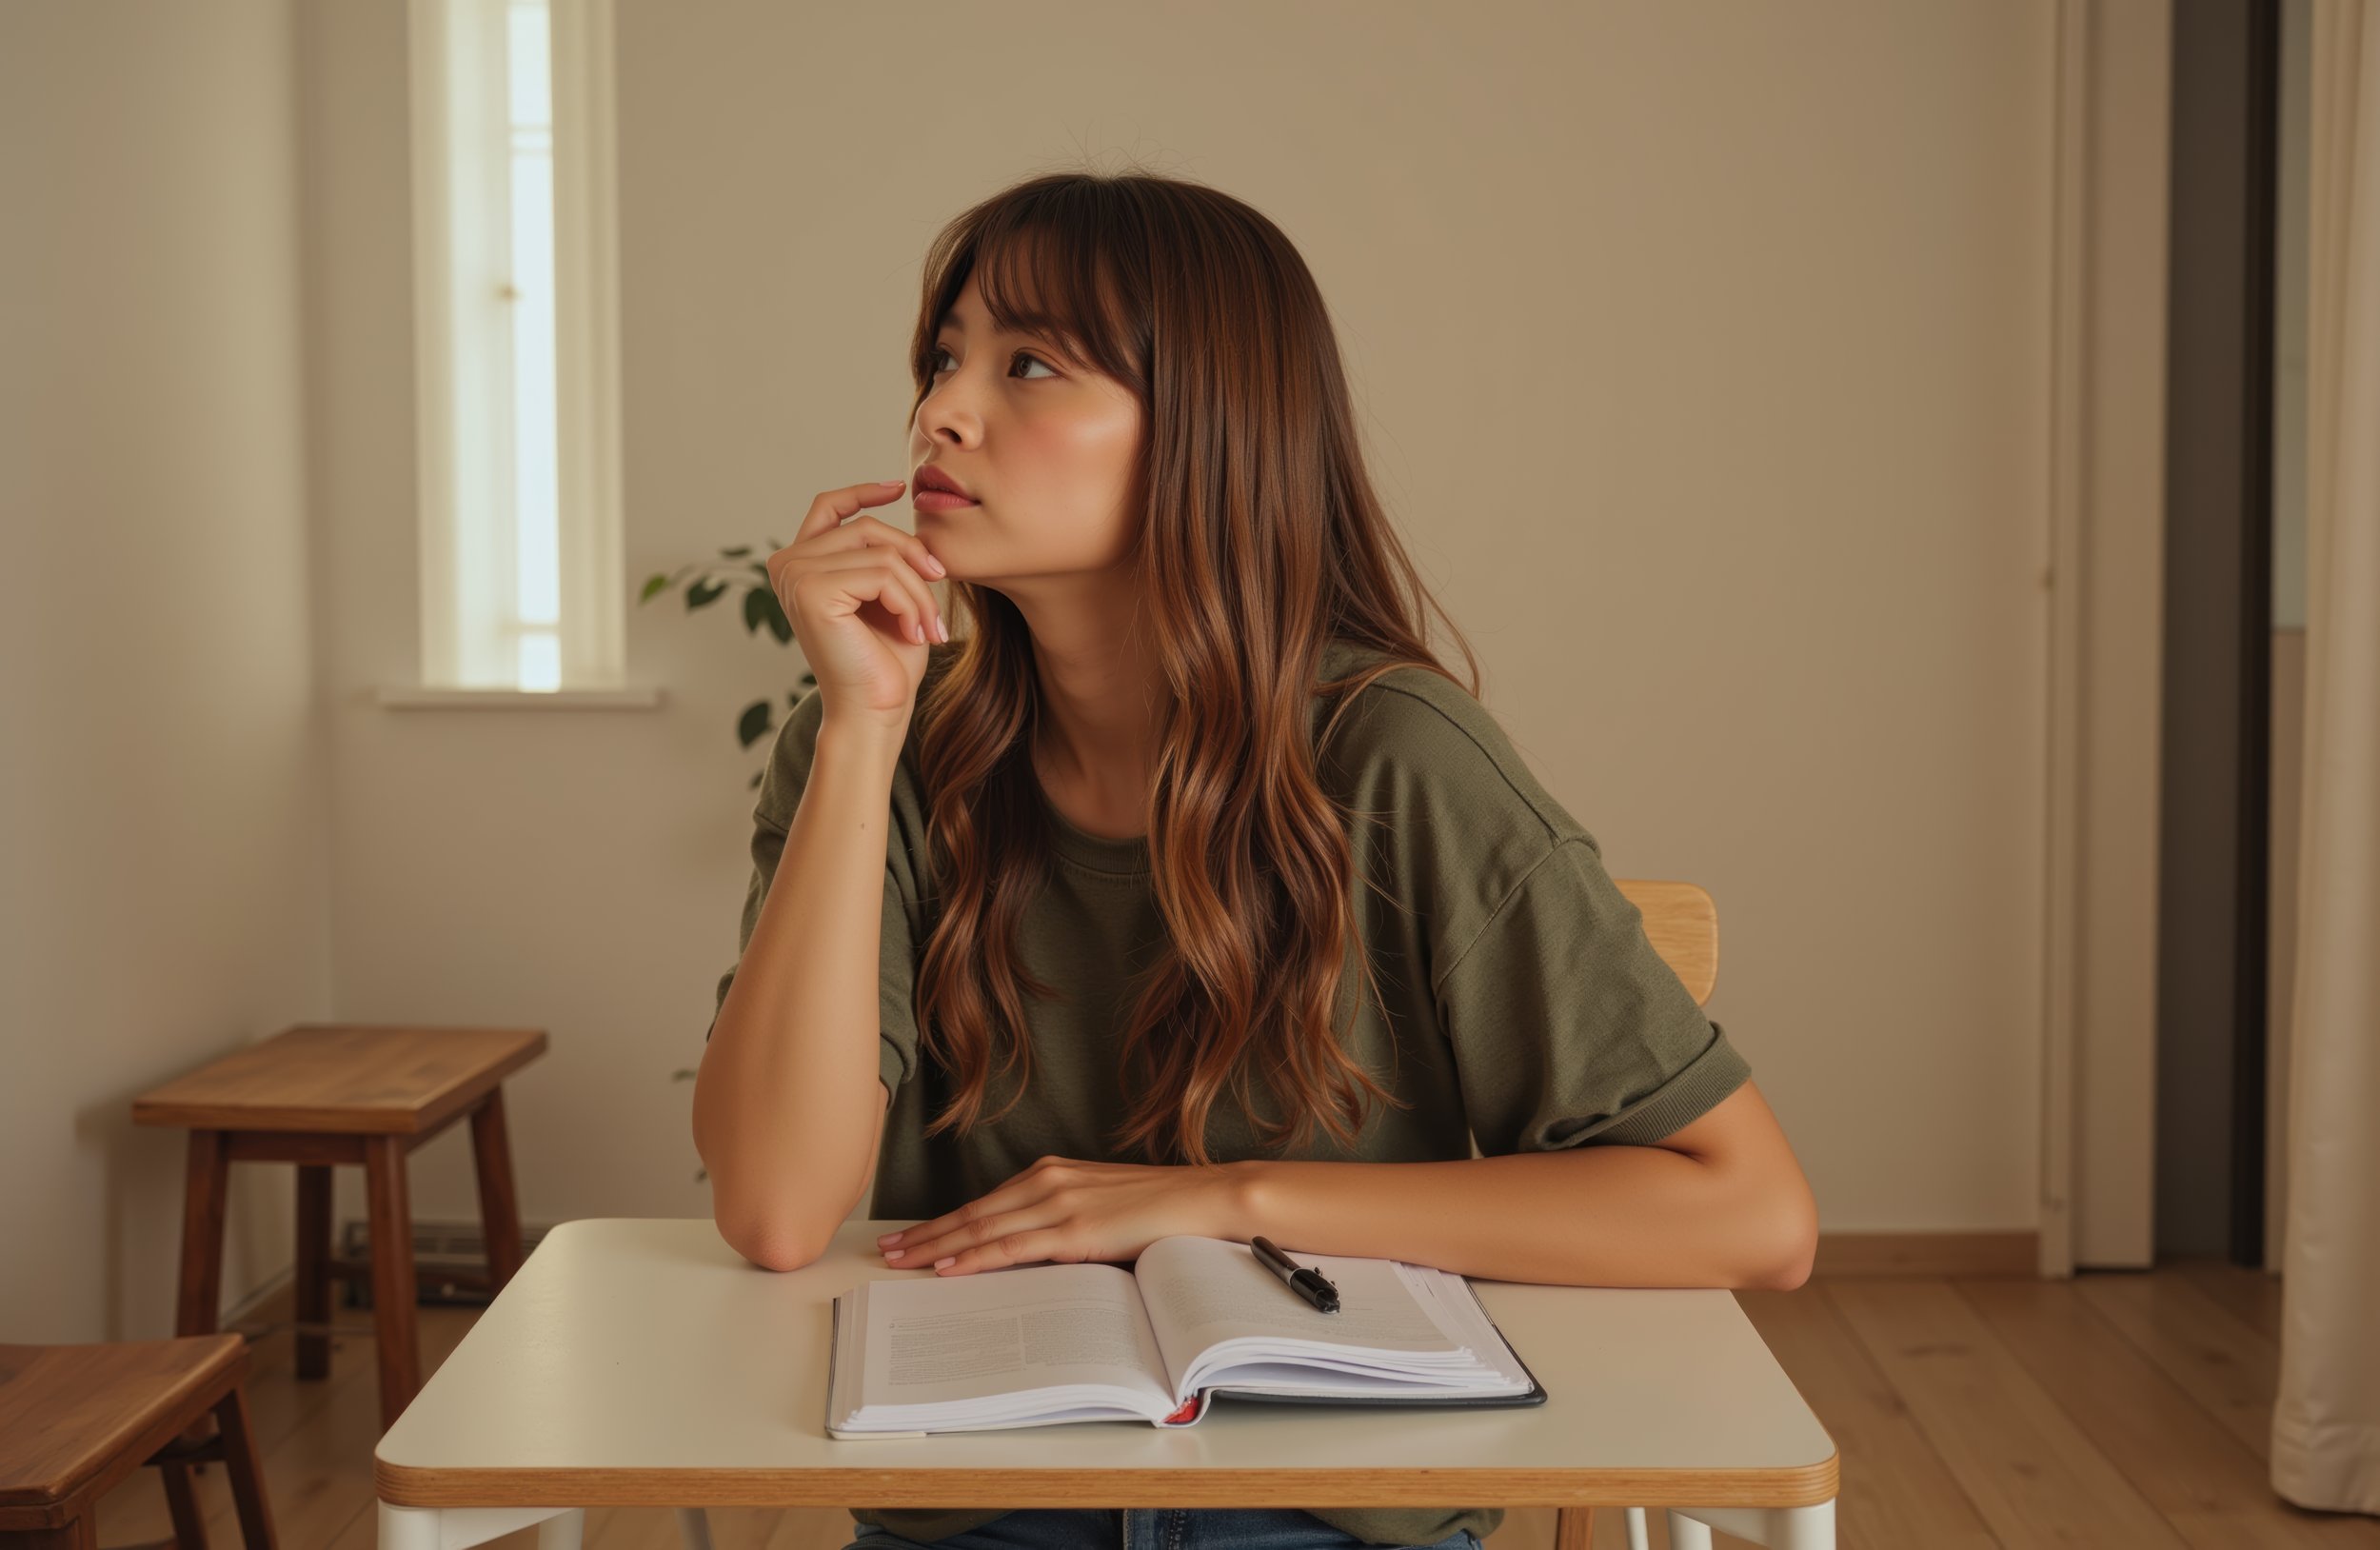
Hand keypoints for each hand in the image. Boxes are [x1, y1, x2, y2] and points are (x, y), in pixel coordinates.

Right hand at [766, 477, 949, 731]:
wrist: (875, 710)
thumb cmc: (885, 660)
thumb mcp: (889, 595)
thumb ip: (886, 556)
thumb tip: (906, 512)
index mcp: (800, 563)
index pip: (830, 507)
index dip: (863, 493)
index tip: (899, 488)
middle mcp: (788, 564)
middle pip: (868, 530)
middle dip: (913, 560)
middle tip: (940, 596)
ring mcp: (795, 575)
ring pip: (881, 554)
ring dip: (918, 591)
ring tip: (929, 627)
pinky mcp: (812, 590)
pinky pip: (882, 574)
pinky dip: (910, 603)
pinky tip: (916, 633)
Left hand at [877, 1156, 1248, 1275]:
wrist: (1203, 1198)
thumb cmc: (1159, 1208)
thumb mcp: (1100, 1208)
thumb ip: (1063, 1222)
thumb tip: (1032, 1253)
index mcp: (1053, 1173)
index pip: (985, 1202)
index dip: (944, 1221)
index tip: (911, 1236)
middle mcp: (1048, 1181)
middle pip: (972, 1213)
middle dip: (926, 1234)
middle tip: (886, 1251)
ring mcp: (1059, 1203)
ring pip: (982, 1229)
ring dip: (937, 1247)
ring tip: (902, 1262)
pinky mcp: (1074, 1229)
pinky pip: (1012, 1247)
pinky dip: (975, 1258)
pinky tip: (949, 1267)